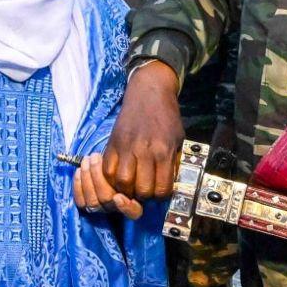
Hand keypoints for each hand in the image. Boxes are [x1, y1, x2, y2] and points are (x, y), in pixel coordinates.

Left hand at [73, 152, 144, 218]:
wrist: (109, 161)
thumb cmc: (123, 159)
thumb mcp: (130, 158)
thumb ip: (129, 164)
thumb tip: (131, 157)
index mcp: (134, 199)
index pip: (134, 212)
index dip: (126, 207)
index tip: (118, 196)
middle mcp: (118, 207)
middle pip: (107, 199)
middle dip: (98, 176)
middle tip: (95, 157)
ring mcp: (103, 208)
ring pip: (93, 202)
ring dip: (87, 177)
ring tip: (87, 159)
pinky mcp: (88, 207)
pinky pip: (81, 202)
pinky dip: (78, 185)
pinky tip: (79, 170)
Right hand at [104, 60, 183, 199]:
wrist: (149, 92)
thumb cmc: (166, 116)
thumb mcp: (178, 139)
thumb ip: (173, 163)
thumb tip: (167, 186)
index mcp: (163, 151)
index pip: (161, 189)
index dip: (161, 195)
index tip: (159, 190)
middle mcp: (144, 151)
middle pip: (141, 190)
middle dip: (144, 195)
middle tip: (145, 188)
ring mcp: (126, 147)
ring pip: (122, 183)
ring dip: (127, 189)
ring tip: (132, 183)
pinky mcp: (113, 143)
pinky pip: (107, 170)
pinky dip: (112, 178)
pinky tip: (120, 175)